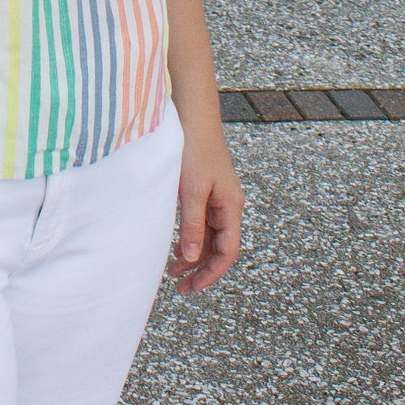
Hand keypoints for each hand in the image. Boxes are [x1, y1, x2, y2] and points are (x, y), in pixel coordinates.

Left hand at [167, 125, 243, 294]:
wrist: (193, 116)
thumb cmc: (194, 149)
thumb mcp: (191, 190)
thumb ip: (193, 225)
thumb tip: (193, 258)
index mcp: (231, 207)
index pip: (227, 251)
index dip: (211, 273)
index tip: (193, 287)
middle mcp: (228, 205)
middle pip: (220, 247)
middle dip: (202, 269)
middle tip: (181, 288)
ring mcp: (217, 198)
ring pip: (210, 236)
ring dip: (194, 255)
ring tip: (173, 273)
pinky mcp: (205, 190)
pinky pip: (201, 222)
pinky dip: (190, 237)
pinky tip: (176, 247)